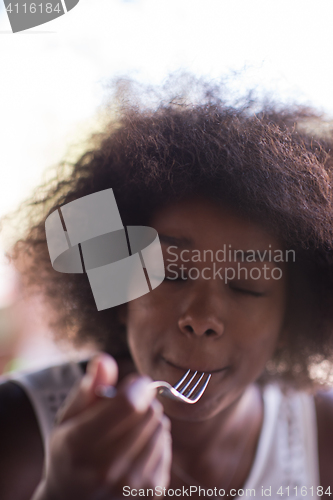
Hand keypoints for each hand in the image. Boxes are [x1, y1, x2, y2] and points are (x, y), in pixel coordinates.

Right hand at [32, 354, 171, 499]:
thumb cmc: (69, 454)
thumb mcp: (67, 420)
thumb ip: (87, 389)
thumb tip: (105, 359)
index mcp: (80, 444)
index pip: (128, 403)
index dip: (138, 385)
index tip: (133, 382)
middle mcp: (107, 469)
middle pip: (149, 412)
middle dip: (143, 400)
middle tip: (129, 405)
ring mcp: (131, 484)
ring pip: (161, 427)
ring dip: (150, 419)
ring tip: (130, 426)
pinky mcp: (151, 491)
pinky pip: (166, 444)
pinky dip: (156, 437)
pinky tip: (138, 444)